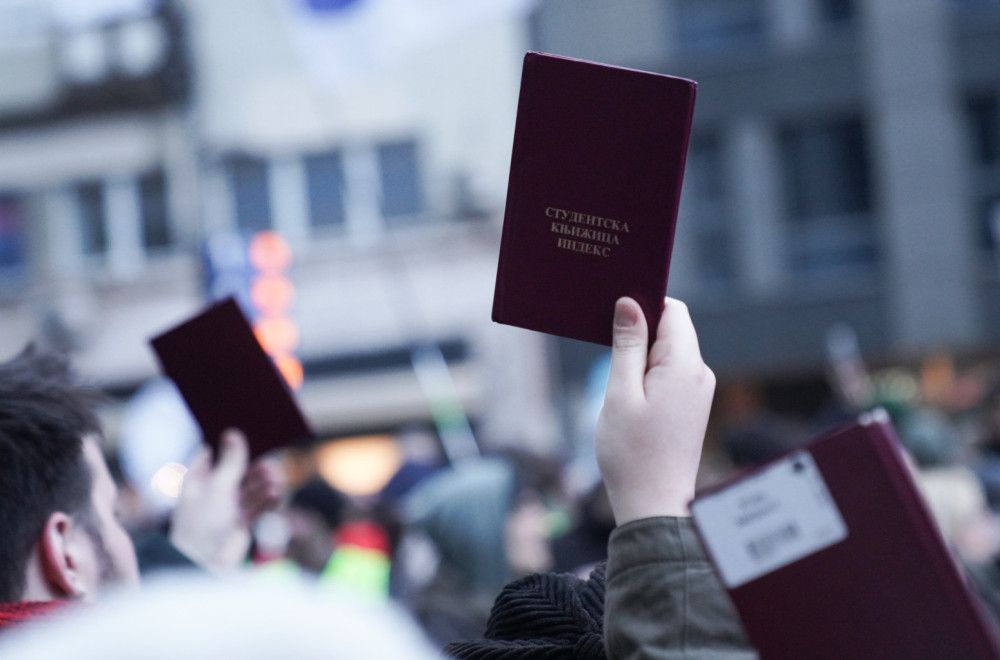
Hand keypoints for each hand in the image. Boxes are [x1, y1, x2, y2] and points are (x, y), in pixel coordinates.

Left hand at [169, 429, 283, 571]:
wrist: (206, 562)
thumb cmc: (202, 524)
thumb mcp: (217, 486)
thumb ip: (231, 461)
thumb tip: (233, 433)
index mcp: (197, 479)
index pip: (212, 454)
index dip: (227, 444)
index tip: (245, 434)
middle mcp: (213, 491)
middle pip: (238, 470)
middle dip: (253, 466)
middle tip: (268, 464)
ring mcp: (229, 507)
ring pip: (251, 487)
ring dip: (263, 483)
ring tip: (275, 480)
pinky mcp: (243, 521)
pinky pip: (259, 504)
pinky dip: (268, 498)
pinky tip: (276, 493)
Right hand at [595, 297, 715, 523]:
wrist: (653, 504)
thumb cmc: (632, 453)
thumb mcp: (620, 394)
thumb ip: (627, 345)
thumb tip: (630, 304)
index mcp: (685, 366)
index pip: (672, 310)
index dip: (644, 304)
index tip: (613, 312)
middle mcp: (700, 373)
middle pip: (671, 328)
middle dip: (639, 329)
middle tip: (604, 344)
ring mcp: (699, 390)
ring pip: (669, 351)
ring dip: (640, 354)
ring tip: (615, 378)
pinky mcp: (692, 405)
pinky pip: (671, 373)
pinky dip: (648, 373)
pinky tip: (627, 392)